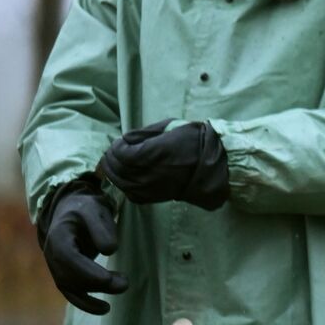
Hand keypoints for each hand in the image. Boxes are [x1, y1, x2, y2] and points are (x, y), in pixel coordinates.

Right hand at [36, 177, 126, 314]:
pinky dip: (87, 303)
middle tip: (124, 283)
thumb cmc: (85, 208)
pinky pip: (72, 293)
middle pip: (69, 276)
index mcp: (58, 236)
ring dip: (94, 294)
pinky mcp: (64, 274)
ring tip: (123, 287)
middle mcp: (51, 254)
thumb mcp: (95, 210)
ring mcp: (56, 267)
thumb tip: (109, 250)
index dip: (86, 272)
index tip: (108, 279)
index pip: (68, 259)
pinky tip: (105, 308)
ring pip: (70, 287)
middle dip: (96, 284)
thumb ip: (102, 228)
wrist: (71, 209)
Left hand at [99, 120, 229, 209]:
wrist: (213, 165)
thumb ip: (146, 132)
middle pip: (117, 169)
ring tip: (115, 165)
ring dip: (113, 173)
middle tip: (113, 152)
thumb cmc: (194, 140)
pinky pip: (132, 196)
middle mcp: (148, 173)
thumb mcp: (170, 126)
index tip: (121, 141)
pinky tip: (125, 180)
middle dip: (110, 159)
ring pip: (121, 183)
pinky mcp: (156, 197)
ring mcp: (151, 187)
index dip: (116, 146)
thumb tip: (127, 139)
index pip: (120, 152)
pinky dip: (124, 187)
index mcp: (152, 153)